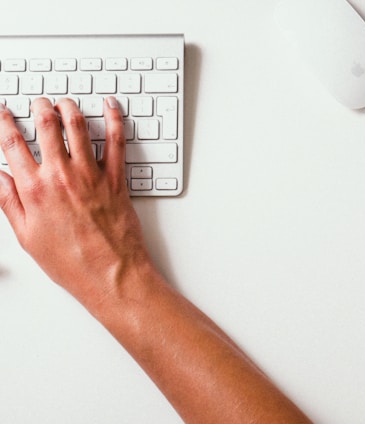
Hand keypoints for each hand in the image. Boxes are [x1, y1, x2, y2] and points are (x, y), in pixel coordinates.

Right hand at [0, 97, 149, 306]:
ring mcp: (92, 175)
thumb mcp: (27, 236)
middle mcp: (62, 176)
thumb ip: (10, 202)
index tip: (3, 111)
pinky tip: (111, 106)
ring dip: (69, 107)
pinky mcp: (117, 179)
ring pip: (78, 126)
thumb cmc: (72, 262)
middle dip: (39, 107)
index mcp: (34, 190)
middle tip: (38, 102)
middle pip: (46, 126)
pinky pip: (117, 141)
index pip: (12, 143)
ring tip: (64, 102)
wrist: (112, 274)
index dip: (5, 122)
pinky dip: (114, 119)